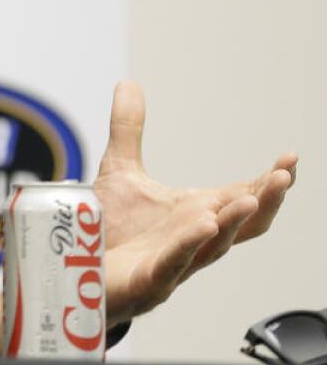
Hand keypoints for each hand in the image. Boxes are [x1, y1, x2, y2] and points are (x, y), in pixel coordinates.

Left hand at [94, 81, 295, 324]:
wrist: (75, 269)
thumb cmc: (108, 230)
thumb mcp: (119, 170)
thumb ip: (127, 129)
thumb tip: (129, 83)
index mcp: (193, 214)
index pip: (240, 197)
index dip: (266, 182)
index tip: (289, 159)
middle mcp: (191, 239)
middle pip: (240, 224)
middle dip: (263, 200)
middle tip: (284, 175)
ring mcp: (172, 263)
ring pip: (213, 246)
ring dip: (233, 223)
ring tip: (250, 199)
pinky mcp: (146, 281)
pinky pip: (172, 265)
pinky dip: (189, 245)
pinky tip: (204, 225)